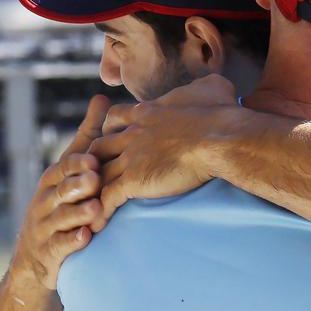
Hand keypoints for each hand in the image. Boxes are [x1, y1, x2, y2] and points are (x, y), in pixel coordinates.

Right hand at [11, 95, 109, 289]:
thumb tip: (102, 97)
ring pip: (61, 218)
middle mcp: (46, 201)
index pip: (64, 168)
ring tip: (95, 210)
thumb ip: (88, 138)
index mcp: (53, 180)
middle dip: (77, 185)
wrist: (38, 256)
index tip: (94, 160)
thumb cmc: (63, 203)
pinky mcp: (50, 252)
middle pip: (61, 190)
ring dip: (78, 213)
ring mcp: (46, 227)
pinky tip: (85, 237)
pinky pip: (60, 246)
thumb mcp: (72, 170)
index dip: (77, 165)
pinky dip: (72, 241)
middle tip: (96, 180)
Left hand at [88, 74, 249, 228]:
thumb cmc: (221, 114)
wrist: (218, 138)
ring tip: (88, 206)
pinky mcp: (135, 180)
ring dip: (93, 190)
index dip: (111, 130)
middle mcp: (133, 133)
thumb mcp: (213, 88)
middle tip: (96, 177)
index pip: (116, 118)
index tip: (114, 140)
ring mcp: (131, 157)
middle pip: (99, 146)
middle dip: (95, 162)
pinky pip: (108, 198)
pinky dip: (100, 211)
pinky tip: (97, 226)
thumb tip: (220, 84)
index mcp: (148, 112)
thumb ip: (208, 86)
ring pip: (98, 174)